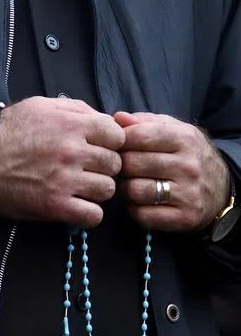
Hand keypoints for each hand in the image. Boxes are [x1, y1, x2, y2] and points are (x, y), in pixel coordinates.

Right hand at [0, 96, 124, 226]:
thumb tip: (106, 120)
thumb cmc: (8, 132)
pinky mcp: (53, 206)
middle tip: (86, 170)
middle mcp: (72, 152)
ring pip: (107, 190)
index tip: (97, 149)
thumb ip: (76, 109)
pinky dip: (89, 214)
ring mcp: (64, 181)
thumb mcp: (41, 106)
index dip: (110, 143)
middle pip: (115, 164)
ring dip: (97, 191)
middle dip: (103, 167)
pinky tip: (77, 207)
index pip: (117, 136)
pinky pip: (92, 215)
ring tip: (80, 189)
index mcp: (72, 125)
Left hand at [114, 112, 230, 231]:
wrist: (219, 189)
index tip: (117, 147)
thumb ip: (144, 122)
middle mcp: (189, 165)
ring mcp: (188, 193)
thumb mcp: (173, 131)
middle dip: (120, 166)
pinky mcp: (183, 217)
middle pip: (132, 164)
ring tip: (130, 185)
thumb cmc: (185, 156)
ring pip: (134, 190)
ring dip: (125, 189)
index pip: (139, 136)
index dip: (120, 142)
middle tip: (122, 169)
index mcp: (185, 139)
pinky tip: (141, 202)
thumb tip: (118, 118)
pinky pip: (141, 214)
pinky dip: (134, 209)